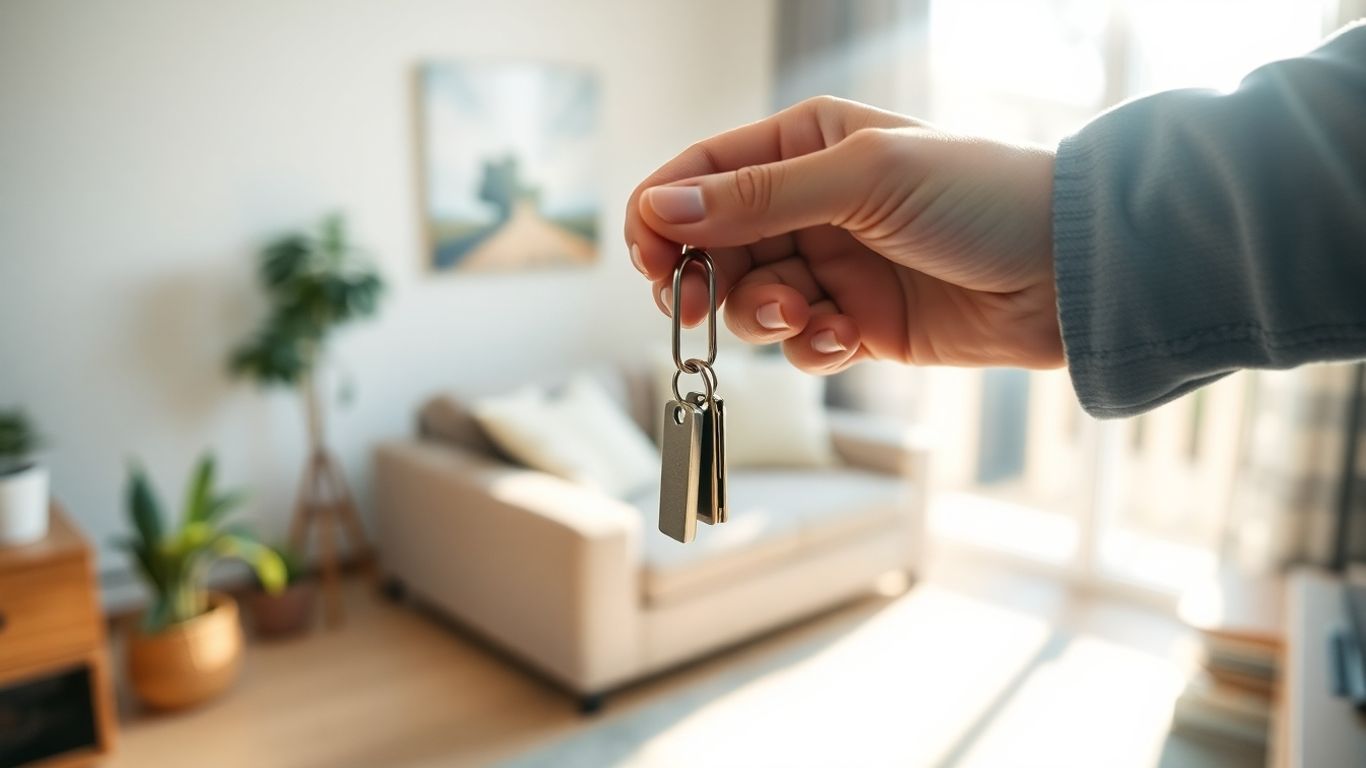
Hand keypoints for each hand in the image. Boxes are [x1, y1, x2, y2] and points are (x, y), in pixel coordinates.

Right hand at [624, 96, 1063, 373]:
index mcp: (806, 144)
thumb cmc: (979, 196)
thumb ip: (756, 197)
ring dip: (761, 317)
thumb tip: (658, 208)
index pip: (702, 174)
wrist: (1069, 272)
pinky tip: (850, 338)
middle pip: (712, 248)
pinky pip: (800, 344)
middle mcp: (809, 203)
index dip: (662, 216)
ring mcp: (833, 266)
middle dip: (699, 281)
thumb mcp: (863, 179)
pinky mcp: (858, 323)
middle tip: (687, 308)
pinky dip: (811, 347)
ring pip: (749, 302)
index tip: (648, 260)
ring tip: (804, 316)